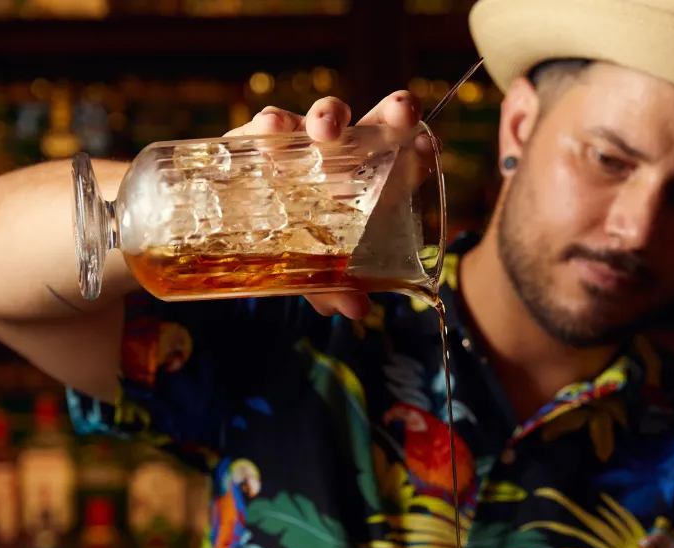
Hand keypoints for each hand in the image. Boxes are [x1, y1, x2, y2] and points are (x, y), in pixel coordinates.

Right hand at [223, 91, 422, 320]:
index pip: (407, 157)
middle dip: (393, 111)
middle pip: (378, 121)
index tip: (429, 147)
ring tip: (325, 131)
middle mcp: (345, 154)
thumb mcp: (321, 275)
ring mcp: (305, 141)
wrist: (244, 236)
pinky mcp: (262, 138)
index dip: (422, 146)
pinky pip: (270, 124)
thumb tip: (356, 308)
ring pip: (326, 115)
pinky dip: (272, 123)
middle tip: (401, 115)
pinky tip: (272, 131)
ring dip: (330, 116)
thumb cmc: (299, 250)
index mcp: (371, 181)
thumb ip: (338, 288)